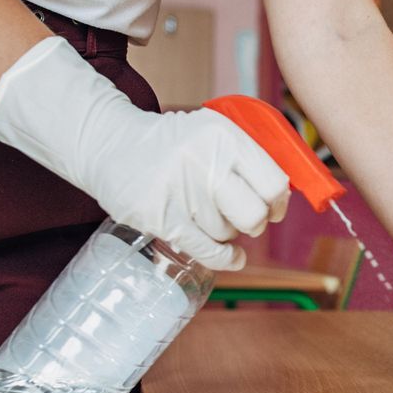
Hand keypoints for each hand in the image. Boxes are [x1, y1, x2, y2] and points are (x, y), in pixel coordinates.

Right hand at [0, 38, 288, 269]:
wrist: (110, 145)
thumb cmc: (171, 145)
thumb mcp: (211, 133)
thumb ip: (246, 158)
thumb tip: (282, 197)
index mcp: (224, 135)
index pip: (273, 182)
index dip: (278, 204)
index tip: (273, 209)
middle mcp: (204, 160)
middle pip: (253, 215)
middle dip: (254, 224)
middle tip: (245, 221)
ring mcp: (180, 190)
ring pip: (226, 233)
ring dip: (225, 232)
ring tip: (206, 216)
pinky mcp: (160, 216)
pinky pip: (206, 250)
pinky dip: (225, 259)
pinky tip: (232, 258)